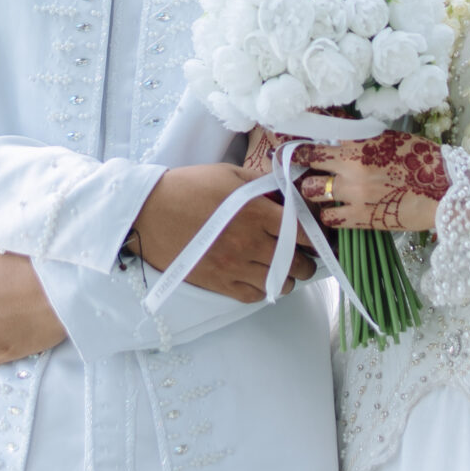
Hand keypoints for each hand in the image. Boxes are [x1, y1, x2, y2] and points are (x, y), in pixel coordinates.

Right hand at [131, 164, 311, 304]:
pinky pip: (254, 296)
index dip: (319, 237)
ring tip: (280, 265)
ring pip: (280, 283)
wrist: (149, 212)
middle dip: (306, 259)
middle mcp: (250, 243)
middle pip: (298, 263)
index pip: (305, 232)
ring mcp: (235, 266)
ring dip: (287, 275)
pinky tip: (260, 277)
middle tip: (302, 252)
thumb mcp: (230, 174)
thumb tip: (291, 190)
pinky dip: (264, 289)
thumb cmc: (189, 187)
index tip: (320, 236)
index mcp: (257, 212)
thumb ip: (264, 184)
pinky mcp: (219, 283)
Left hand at [299, 131, 449, 234]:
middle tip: (303, 168)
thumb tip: (339, 135)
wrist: (444, 192)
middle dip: (303, 167)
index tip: (287, 145)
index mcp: (359, 146)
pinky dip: (328, 213)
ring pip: (313, 193)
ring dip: (314, 191)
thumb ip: (362, 140)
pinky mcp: (362, 219)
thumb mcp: (391, 140)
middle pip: (307, 167)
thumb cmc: (423, 161)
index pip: (317, 140)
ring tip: (320, 190)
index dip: (298, 143)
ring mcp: (354, 196)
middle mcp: (351, 169)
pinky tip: (334, 210)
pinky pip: (330, 218)